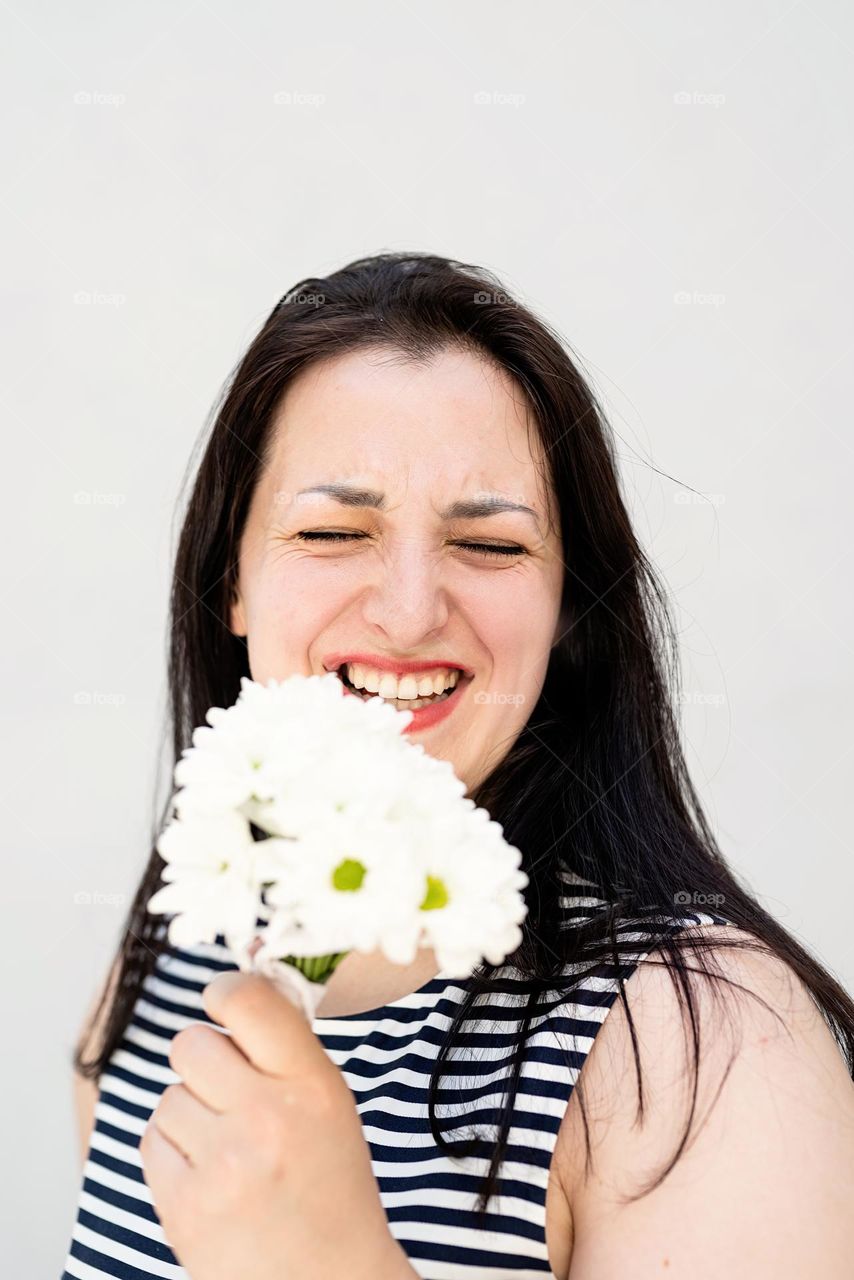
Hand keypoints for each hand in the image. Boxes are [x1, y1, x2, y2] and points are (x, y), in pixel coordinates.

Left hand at [139, 969, 417, 1279]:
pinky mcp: (183, 1207)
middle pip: (192, 1044)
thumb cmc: (331, 1187)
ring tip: (227, 1146)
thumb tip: (239, 990)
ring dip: (190, 1113)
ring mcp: (221, 1166)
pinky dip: (172, 1151)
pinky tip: (207, 1172)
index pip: (248, 1001)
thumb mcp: (331, 1103)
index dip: (225, 990)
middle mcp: (265, 1118)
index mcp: (310, 1085)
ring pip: (168, 1095)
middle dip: (205, 1061)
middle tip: (229, 1089)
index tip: (223, 998)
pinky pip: (152, 1141)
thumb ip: (287, 1048)